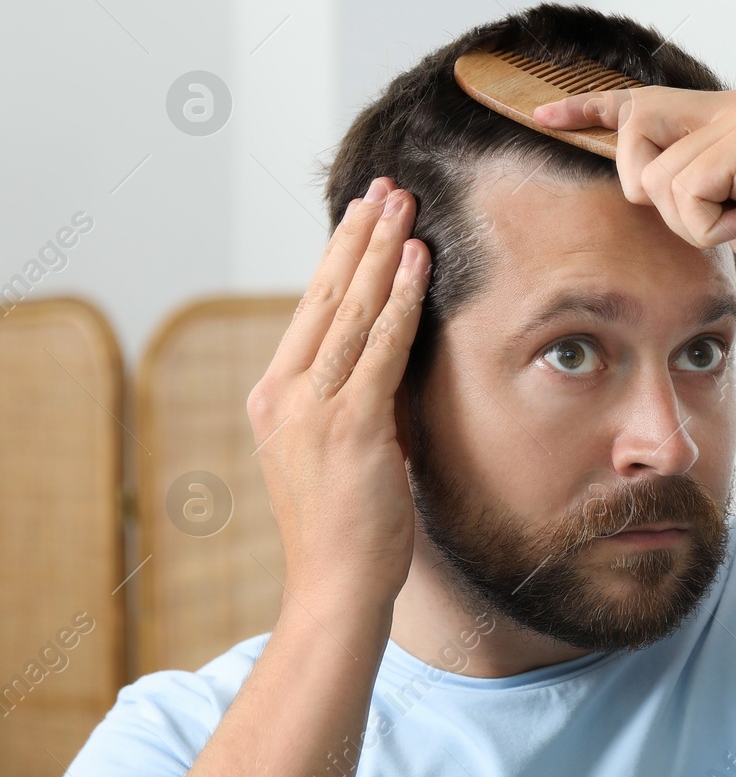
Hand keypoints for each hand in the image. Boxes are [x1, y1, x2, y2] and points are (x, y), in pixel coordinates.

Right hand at [245, 177, 431, 611]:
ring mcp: (312, 408)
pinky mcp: (350, 425)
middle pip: (326, 294)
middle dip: (359, 235)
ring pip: (353, 309)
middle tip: (385, 188)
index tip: (363, 214)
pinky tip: (420, 262)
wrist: (336, 588)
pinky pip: (382, 347)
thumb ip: (359, 398)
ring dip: (383, 250)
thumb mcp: (343, 448)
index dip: (341, 256)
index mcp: (274, 397)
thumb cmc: (348, 526)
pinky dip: (404, 299)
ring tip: (404, 205)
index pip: (311, 309)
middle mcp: (284, 394)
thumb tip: (395, 351)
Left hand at [532, 87, 735, 325]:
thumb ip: (693, 183)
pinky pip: (686, 190)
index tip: (544, 113)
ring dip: (690, 221)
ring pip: (657, 172)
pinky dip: (711, 228)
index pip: (645, 101)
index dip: (589, 107)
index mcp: (735, 115)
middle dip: (646, 187)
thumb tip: (638, 178)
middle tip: (709, 219)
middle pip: (635, 127)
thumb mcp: (732, 213)